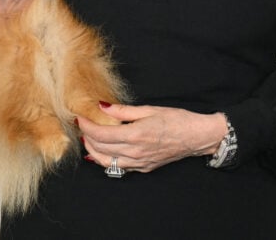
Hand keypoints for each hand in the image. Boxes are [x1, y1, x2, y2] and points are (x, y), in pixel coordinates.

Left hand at [77, 102, 227, 173]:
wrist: (196, 137)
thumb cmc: (176, 120)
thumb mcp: (149, 109)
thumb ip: (123, 110)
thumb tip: (102, 106)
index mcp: (135, 135)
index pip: (101, 134)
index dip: (86, 126)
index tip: (79, 118)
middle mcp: (135, 152)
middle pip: (100, 148)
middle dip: (86, 137)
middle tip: (82, 126)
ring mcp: (138, 163)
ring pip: (105, 162)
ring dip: (92, 150)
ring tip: (87, 139)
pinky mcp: (143, 168)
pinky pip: (118, 167)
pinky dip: (104, 161)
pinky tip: (99, 154)